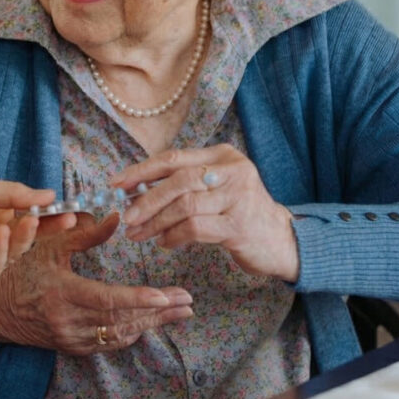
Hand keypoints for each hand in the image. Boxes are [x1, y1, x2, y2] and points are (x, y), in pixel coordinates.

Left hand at [0, 176, 71, 291]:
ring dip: (25, 236)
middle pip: (30, 234)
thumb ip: (10, 193)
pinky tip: (1, 236)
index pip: (31, 213)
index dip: (50, 211)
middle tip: (67, 218)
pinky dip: (1, 251)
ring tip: (30, 221)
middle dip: (50, 227)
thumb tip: (47, 194)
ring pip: (17, 250)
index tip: (69, 206)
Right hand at [0, 214, 195, 354]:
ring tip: (179, 312)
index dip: (140, 299)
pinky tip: (149, 323)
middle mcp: (69, 321)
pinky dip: (130, 332)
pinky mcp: (72, 347)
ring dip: (151, 324)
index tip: (167, 296)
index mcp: (63, 293)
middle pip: (122, 320)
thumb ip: (84, 233)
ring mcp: (71, 338)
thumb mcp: (49, 245)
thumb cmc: (19, 270)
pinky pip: (108, 343)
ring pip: (119, 335)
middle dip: (158, 312)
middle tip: (187, 302)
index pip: (109, 300)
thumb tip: (116, 218)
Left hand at [114, 143, 300, 281]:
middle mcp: (233, 170)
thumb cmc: (239, 214)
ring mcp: (238, 197)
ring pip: (184, 205)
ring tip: (139, 235)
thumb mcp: (215, 189)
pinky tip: (165, 242)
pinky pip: (195, 228)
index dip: (141, 171)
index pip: (173, 158)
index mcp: (223, 155)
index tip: (116, 184)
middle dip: (146, 200)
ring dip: (155, 222)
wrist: (281, 241)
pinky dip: (174, 236)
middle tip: (126, 218)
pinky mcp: (239, 225)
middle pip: (178, 181)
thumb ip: (183, 184)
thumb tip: (134, 190)